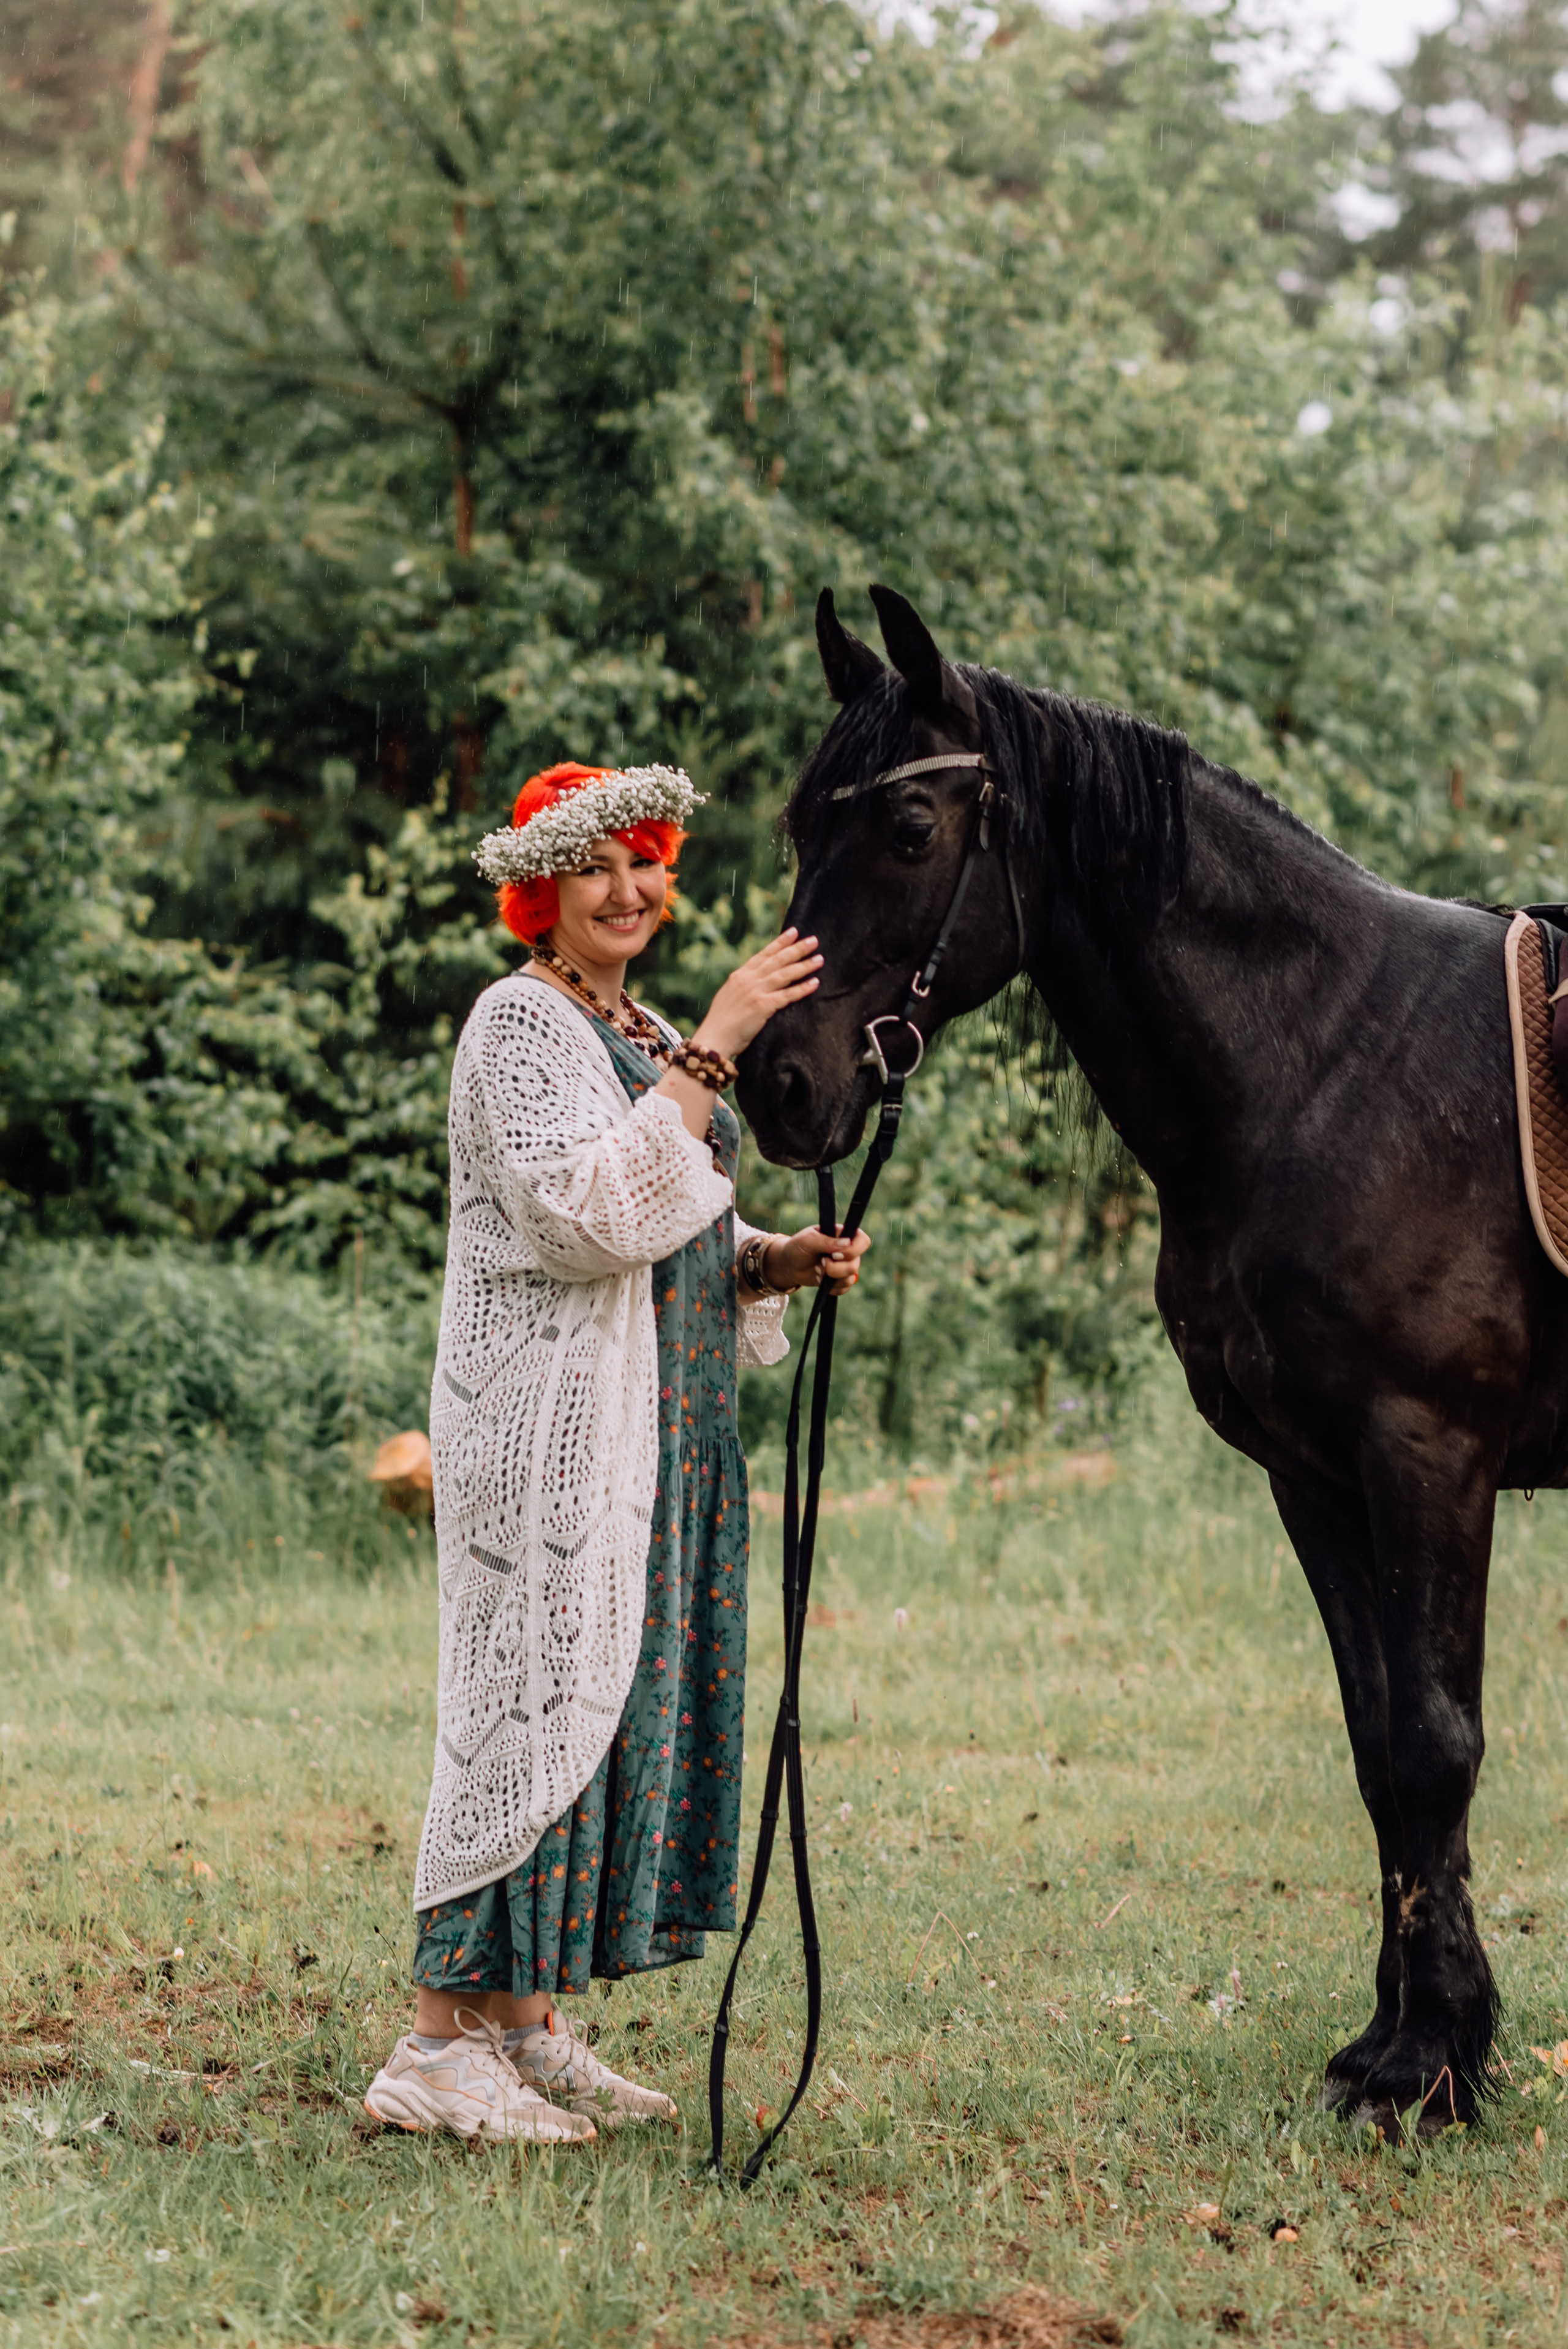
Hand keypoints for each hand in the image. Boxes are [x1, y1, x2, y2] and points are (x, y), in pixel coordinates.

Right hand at [694, 929, 822, 1058]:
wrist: (714, 1037)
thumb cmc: (721, 1022)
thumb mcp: (729, 996)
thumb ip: (743, 985)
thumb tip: (755, 979)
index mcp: (740, 975)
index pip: (764, 954)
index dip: (780, 943)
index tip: (794, 932)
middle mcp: (748, 980)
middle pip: (778, 960)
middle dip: (797, 949)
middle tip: (814, 940)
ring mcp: (755, 992)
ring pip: (785, 974)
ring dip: (804, 966)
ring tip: (819, 959)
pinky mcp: (762, 1006)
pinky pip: (787, 995)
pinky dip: (802, 989)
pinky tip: (815, 983)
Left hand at [766, 1223, 871, 1298]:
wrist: (789, 1265)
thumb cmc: (798, 1247)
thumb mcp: (807, 1240)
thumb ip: (826, 1241)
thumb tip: (846, 1243)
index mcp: (843, 1235)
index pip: (863, 1241)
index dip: (853, 1250)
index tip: (834, 1254)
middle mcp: (848, 1251)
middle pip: (856, 1263)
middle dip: (835, 1268)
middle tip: (821, 1262)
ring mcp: (845, 1266)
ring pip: (851, 1278)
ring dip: (831, 1277)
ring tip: (818, 1269)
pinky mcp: (839, 1280)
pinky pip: (844, 1288)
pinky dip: (831, 1287)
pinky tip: (820, 1279)